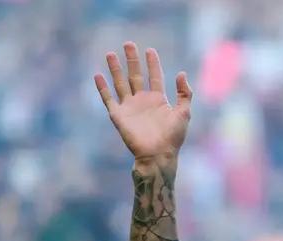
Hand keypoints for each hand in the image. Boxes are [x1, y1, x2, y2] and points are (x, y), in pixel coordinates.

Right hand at [94, 42, 192, 162]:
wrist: (158, 155)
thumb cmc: (173, 137)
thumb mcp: (184, 113)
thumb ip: (184, 93)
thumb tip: (181, 73)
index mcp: (158, 100)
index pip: (155, 76)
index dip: (153, 64)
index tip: (150, 50)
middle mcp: (143, 101)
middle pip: (136, 75)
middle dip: (132, 60)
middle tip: (128, 43)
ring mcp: (130, 107)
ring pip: (121, 83)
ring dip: (115, 69)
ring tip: (110, 53)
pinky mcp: (119, 116)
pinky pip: (109, 99)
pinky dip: (102, 88)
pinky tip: (98, 75)